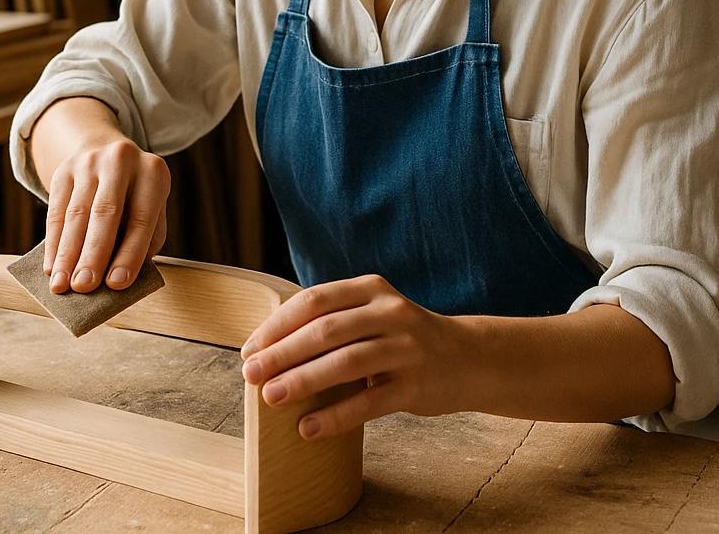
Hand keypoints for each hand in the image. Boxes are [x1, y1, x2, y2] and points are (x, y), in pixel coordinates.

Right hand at [43, 137, 169, 294]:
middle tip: (84, 286)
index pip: (142, 219)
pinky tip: (51, 267)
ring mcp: (89, 163)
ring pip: (75, 214)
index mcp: (153, 173)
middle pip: (105, 213)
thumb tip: (122, 277)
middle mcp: (121, 161)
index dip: (130, 253)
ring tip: (62, 285)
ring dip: (67, 254)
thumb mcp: (152, 206)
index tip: (117, 284)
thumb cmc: (135, 193)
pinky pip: (55, 211)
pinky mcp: (64, 171)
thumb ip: (146, 239)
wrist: (105, 150)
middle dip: (93, 254)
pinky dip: (53, 243)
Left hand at [239, 274, 474, 440]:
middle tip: (249, 376)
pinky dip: (335, 417)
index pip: (315, 301)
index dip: (277, 325)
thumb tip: (268, 352)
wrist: (469, 358)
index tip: (249, 350)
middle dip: (282, 353)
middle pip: (326, 331)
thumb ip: (333, 323)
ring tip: (271, 399)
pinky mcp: (416, 385)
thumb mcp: (374, 315)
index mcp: (372, 289)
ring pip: (346, 363)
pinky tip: (308, 429)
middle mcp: (391, 312)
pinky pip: (369, 403)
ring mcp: (407, 348)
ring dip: (303, 381)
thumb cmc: (404, 339)